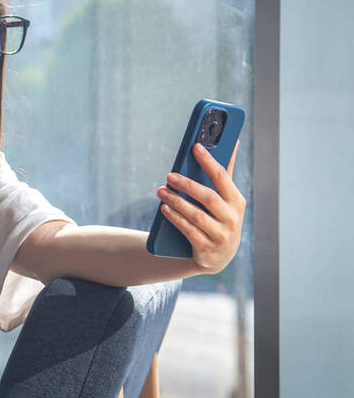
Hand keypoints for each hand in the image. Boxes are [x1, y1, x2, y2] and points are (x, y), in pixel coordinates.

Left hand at [156, 140, 246, 273]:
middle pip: (208, 197)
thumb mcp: (227, 199)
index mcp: (237, 201)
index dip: (209, 161)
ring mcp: (221, 235)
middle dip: (187, 185)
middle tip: (169, 176)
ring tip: (161, 191)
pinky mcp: (207, 248)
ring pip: (196, 216)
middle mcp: (232, 218)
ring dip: (176, 202)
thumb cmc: (220, 218)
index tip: (195, 146)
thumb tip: (230, 141)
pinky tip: (164, 209)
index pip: (223, 177)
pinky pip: (188, 231)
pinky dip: (175, 219)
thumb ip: (225, 172)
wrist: (219, 256)